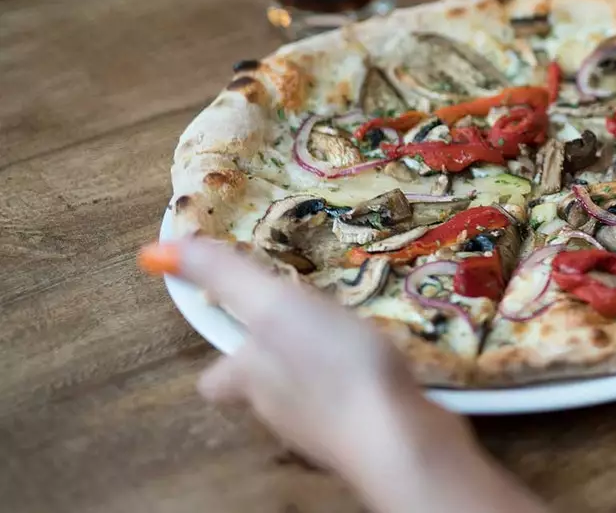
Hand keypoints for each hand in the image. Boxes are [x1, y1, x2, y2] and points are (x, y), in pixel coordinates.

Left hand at [138, 239, 559, 512]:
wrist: (392, 434)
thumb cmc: (330, 365)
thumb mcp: (273, 306)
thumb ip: (224, 276)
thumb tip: (152, 252)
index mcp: (249, 377)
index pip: (215, 378)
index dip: (226, 354)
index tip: (244, 327)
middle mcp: (278, 409)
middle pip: (264, 387)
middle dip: (281, 359)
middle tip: (310, 324)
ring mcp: (322, 426)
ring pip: (310, 396)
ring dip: (324, 369)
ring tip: (353, 337)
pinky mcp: (365, 432)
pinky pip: (353, 404)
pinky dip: (361, 385)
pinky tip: (383, 367)